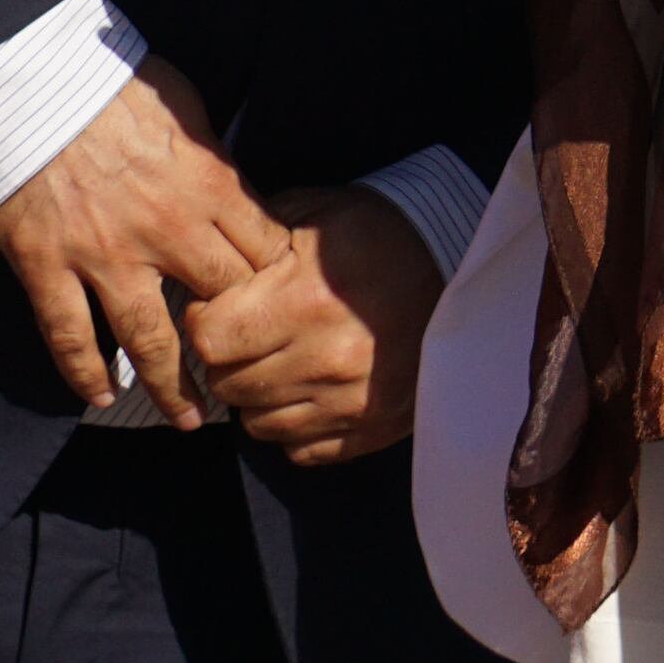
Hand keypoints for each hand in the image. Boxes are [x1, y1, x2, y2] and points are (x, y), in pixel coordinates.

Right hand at [0, 56, 285, 427]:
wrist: (26, 78)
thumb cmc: (109, 79)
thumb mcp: (184, 102)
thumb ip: (212, 155)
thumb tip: (232, 185)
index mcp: (206, 185)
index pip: (262, 252)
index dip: (276, 284)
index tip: (281, 307)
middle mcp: (164, 230)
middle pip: (220, 303)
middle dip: (240, 340)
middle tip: (249, 374)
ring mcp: (103, 255)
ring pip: (150, 341)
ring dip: (172, 388)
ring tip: (190, 421)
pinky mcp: (47, 267)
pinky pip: (70, 336)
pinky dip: (84, 372)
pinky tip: (98, 397)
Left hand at [192, 183, 447, 466]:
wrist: (460, 265)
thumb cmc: (377, 232)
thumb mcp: (315, 213)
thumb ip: (253, 237)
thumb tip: (203, 265)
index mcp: (305, 302)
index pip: (209, 340)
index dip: (204, 321)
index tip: (220, 306)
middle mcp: (326, 360)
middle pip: (228, 384)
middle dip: (227, 358)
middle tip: (249, 333)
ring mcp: (350, 402)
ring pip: (257, 423)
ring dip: (257, 395)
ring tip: (279, 360)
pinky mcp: (370, 429)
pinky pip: (299, 449)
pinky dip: (293, 425)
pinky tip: (308, 389)